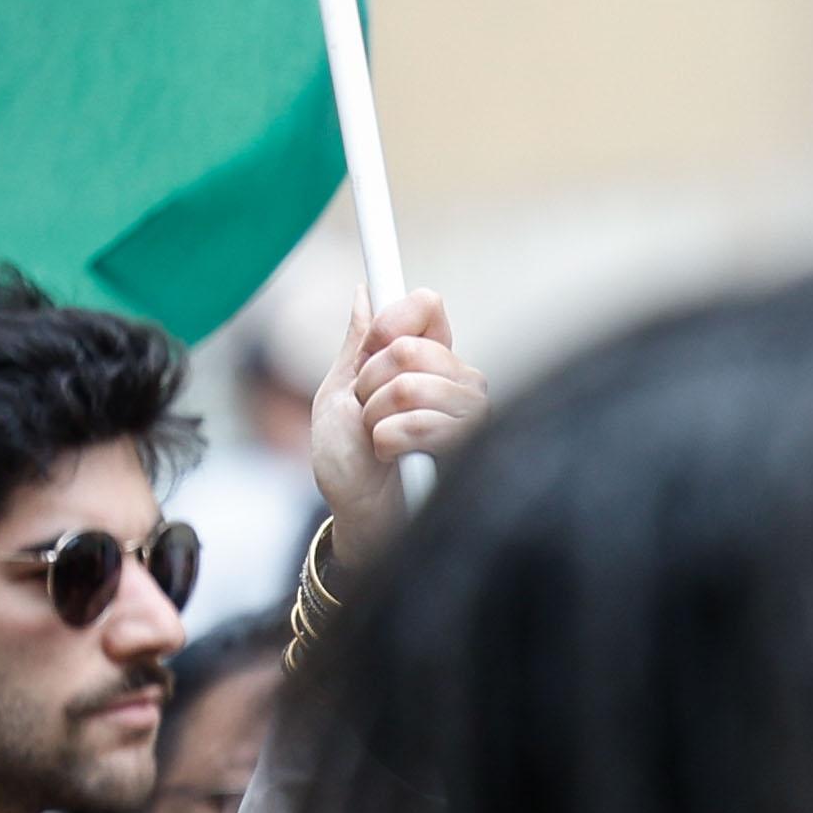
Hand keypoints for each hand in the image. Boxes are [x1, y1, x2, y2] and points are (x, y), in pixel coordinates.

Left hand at [312, 289, 488, 569]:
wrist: (361, 520)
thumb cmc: (352, 466)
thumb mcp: (339, 395)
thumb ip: (358, 346)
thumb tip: (365, 292)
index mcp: (431, 362)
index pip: (428, 307)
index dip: (393, 319)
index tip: (372, 344)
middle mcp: (460, 383)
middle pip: (410, 348)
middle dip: (370, 384)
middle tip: (368, 414)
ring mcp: (471, 415)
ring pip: (411, 386)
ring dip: (377, 417)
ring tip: (381, 443)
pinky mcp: (473, 447)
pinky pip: (419, 423)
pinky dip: (388, 441)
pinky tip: (395, 459)